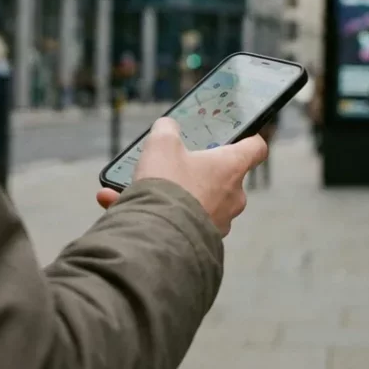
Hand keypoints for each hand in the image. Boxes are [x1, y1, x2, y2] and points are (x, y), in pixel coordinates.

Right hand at [96, 117, 266, 235]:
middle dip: (196, 170)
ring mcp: (218, 222)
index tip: (239, 136)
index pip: (255, 148)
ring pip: (194, 201)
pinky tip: (114, 201)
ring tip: (134, 187)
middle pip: (222, 177)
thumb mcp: (161, 144)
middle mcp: (232, 197)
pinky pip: (176, 221)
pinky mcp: (200, 241)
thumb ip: (166, 129)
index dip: (248, 138)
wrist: (158, 236)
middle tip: (173, 163)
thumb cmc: (167, 184)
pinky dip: (152, 213)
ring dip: (168, 193)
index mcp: (231, 168)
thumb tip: (167, 127)